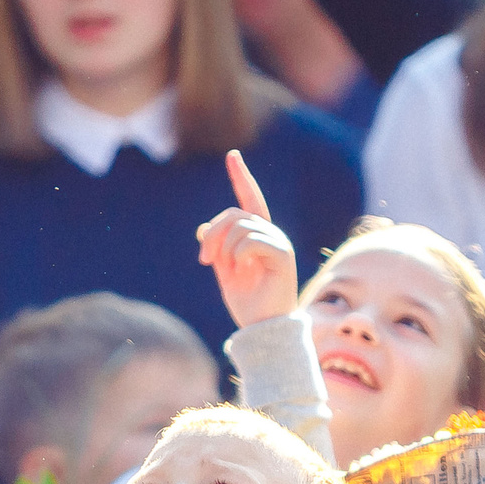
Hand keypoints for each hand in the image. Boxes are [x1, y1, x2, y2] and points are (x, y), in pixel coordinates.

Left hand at [198, 150, 301, 327]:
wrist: (261, 328)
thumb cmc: (247, 303)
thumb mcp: (224, 271)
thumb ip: (215, 249)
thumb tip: (202, 228)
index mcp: (257, 235)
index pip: (249, 199)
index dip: (241, 177)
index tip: (232, 156)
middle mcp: (270, 234)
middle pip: (234, 214)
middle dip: (213, 234)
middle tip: (204, 260)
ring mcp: (278, 243)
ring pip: (240, 227)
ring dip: (225, 249)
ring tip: (228, 269)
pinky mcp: (283, 255)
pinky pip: (251, 241)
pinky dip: (239, 255)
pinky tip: (243, 269)